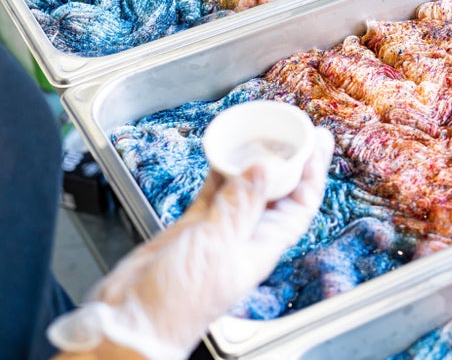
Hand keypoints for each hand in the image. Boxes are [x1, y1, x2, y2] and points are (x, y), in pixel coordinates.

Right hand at [48, 147, 325, 359]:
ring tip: (262, 133)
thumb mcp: (216, 245)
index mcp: (262, 246)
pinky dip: (220, 171)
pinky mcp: (193, 228)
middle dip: (289, 160)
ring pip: (244, 187)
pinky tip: (223, 151)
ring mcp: (219, 231)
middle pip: (277, 191)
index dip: (313, 173)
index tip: (318, 143)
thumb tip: (266, 167)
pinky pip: (214, 192)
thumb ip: (239, 205)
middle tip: (296, 129)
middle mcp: (246, 236)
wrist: (131, 324)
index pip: (301, 204)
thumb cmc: (177, 302)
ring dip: (253, 160)